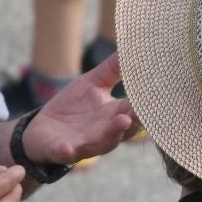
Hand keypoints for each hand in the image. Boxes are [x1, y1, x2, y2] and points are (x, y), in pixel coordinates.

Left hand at [22, 53, 138, 165]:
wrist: (43, 130)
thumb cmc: (73, 106)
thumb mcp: (92, 83)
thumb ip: (112, 69)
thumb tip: (131, 47)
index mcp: (115, 114)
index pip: (136, 110)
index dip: (146, 105)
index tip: (158, 94)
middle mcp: (106, 132)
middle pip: (124, 129)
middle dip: (133, 120)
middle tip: (142, 109)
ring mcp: (85, 143)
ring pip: (102, 142)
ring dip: (112, 134)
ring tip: (122, 121)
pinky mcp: (63, 150)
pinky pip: (67, 154)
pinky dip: (68, 152)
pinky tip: (67, 148)